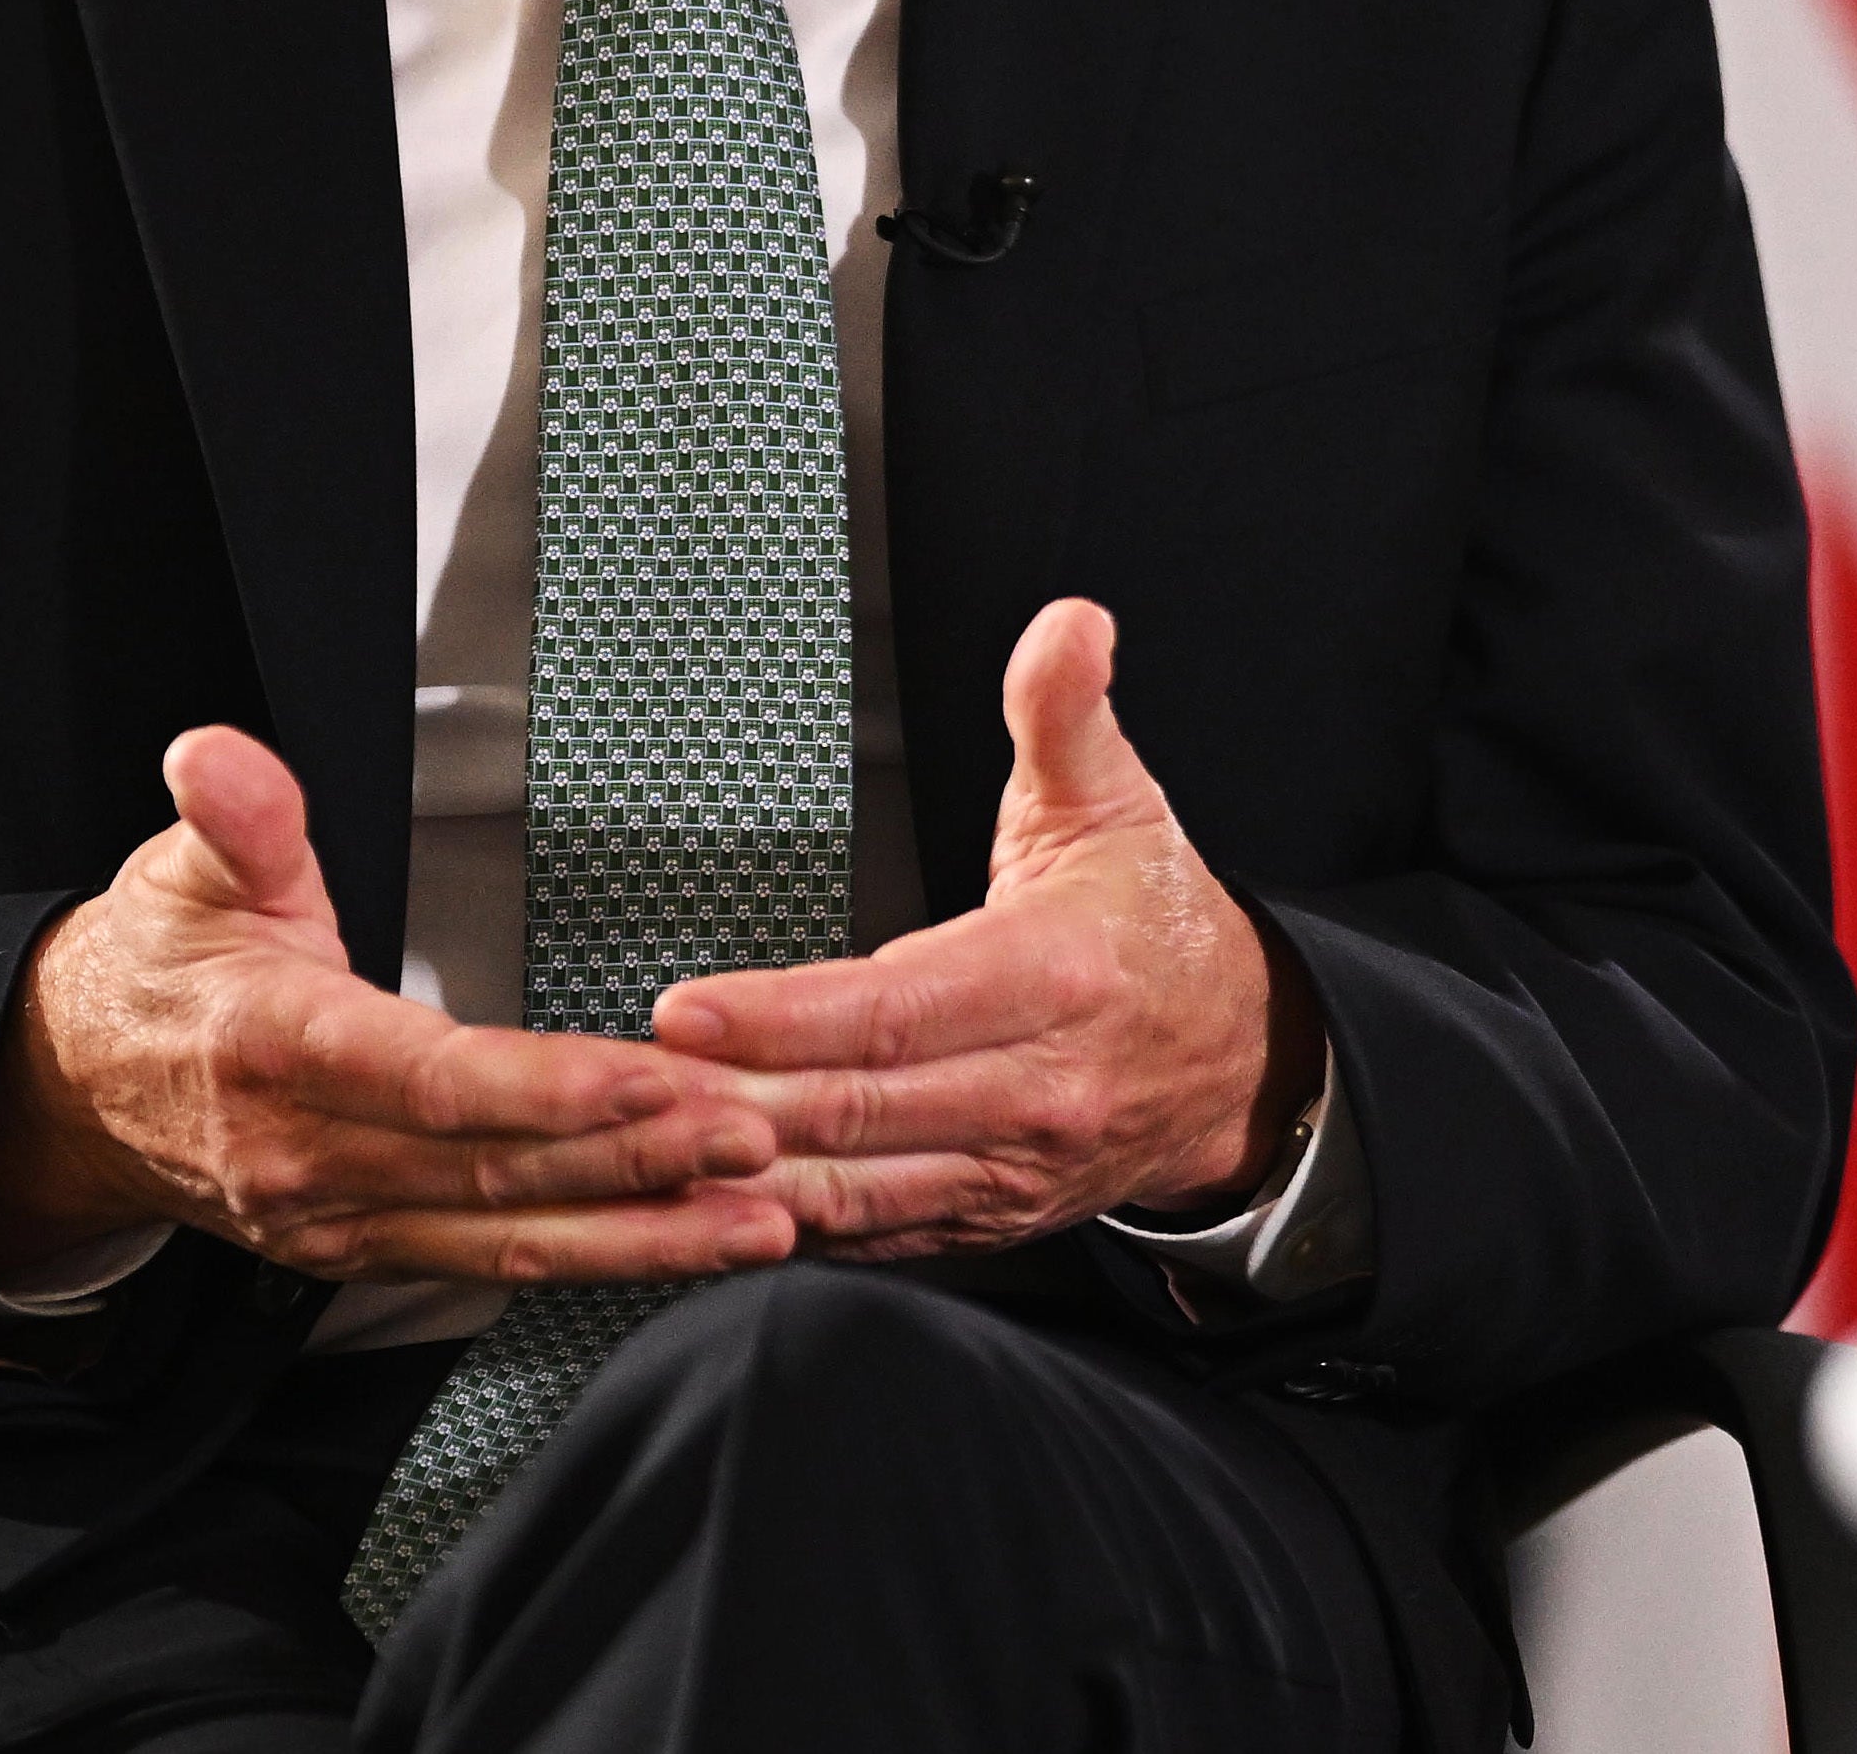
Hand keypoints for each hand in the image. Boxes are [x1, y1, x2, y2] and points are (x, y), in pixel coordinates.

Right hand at [0, 724, 796, 1291]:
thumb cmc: (154, 970)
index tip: (649, 1077)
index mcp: (276, 1047)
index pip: (428, 1078)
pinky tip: (689, 1246)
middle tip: (757, 1136)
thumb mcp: (182, 872)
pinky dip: (600, 1260)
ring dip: (643, 1234)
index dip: (542, 1089)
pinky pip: (495, 1263)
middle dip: (636, 1161)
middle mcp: (311, 1154)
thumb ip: (232, 814)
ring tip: (762, 1218)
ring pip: (508, 1237)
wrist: (75, 1091)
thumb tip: (215, 756)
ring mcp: (339, 1218)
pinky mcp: (366, 1250)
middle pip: (493, 1170)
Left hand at [653, 598, 1319, 1259]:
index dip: (785, 1016)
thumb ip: (1067, 713)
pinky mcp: (986, 1218)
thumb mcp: (1117, 804)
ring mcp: (1009, 1168)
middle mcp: (1034, 1089)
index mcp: (1056, 978)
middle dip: (727, 1102)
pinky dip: (785, 1226)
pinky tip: (707, 1199)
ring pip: (851, 1189)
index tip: (684, 1009)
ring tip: (639, 1143)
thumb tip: (1068, 623)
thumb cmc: (1152, 924)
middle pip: (857, 1109)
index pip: (900, 1009)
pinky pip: (871, 1233)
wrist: (1239, 1060)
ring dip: (739, 1174)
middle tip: (616, 1083)